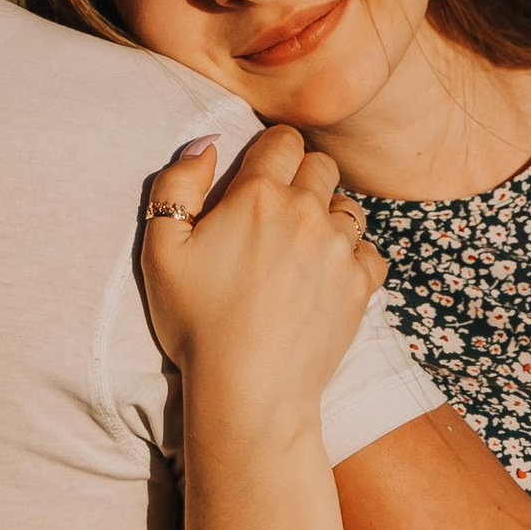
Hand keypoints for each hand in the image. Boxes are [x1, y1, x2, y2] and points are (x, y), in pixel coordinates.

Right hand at [140, 127, 388, 429]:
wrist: (248, 389)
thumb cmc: (197, 324)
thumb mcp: (161, 252)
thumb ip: (176, 185)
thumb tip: (207, 144)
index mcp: (257, 194)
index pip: (282, 140)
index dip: (272, 151)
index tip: (261, 175)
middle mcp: (306, 211)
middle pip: (320, 165)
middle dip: (303, 177)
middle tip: (280, 213)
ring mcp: (339, 247)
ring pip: (348, 207)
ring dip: (329, 217)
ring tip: (303, 248)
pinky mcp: (361, 284)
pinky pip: (370, 251)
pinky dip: (353, 258)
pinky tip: (327, 277)